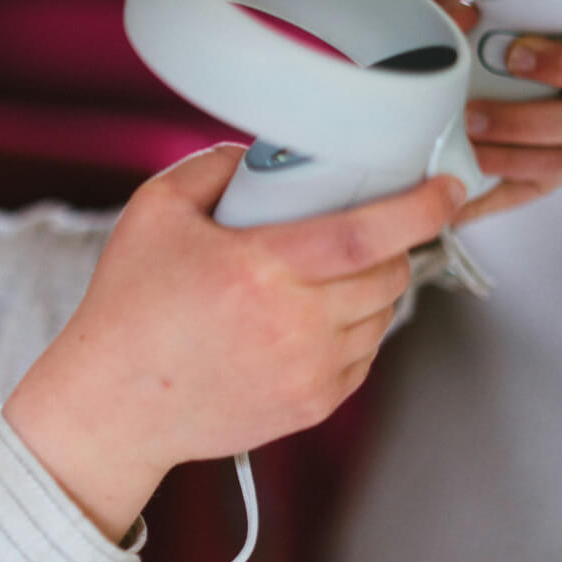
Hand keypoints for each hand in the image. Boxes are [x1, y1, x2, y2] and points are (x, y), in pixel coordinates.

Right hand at [2, 146, 464, 542]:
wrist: (114, 403)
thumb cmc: (130, 303)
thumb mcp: (155, 210)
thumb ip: (215, 166)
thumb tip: (268, 154)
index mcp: (259, 269)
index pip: (368, 233)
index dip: (420, 207)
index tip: (447, 187)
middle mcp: (293, 325)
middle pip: (389, 274)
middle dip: (394, 243)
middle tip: (369, 227)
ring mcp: (308, 372)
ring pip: (382, 316)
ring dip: (373, 287)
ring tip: (328, 275)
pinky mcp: (312, 406)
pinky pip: (364, 356)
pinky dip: (353, 329)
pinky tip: (310, 318)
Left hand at [418, 0, 561, 223]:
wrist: (409, 139)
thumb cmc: (433, 71)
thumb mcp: (424, 30)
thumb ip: (437, 3)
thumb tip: (464, 8)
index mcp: (556, 32)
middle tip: (511, 60)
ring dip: (525, 121)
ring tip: (470, 122)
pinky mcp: (548, 171)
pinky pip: (551, 169)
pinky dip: (512, 164)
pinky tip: (474, 160)